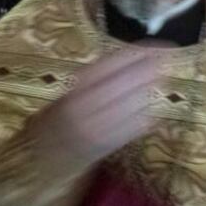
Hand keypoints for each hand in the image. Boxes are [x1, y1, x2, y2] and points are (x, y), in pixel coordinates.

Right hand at [21, 50, 167, 177]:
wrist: (38, 160)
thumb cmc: (54, 121)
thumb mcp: (64, 95)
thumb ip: (91, 81)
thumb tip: (129, 61)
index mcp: (71, 93)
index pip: (107, 67)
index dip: (134, 55)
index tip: (154, 45)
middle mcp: (84, 110)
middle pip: (123, 84)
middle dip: (148, 69)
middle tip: (167, 57)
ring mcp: (97, 130)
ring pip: (132, 106)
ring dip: (152, 89)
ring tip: (164, 77)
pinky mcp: (108, 148)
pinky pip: (134, 128)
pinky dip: (148, 114)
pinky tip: (154, 104)